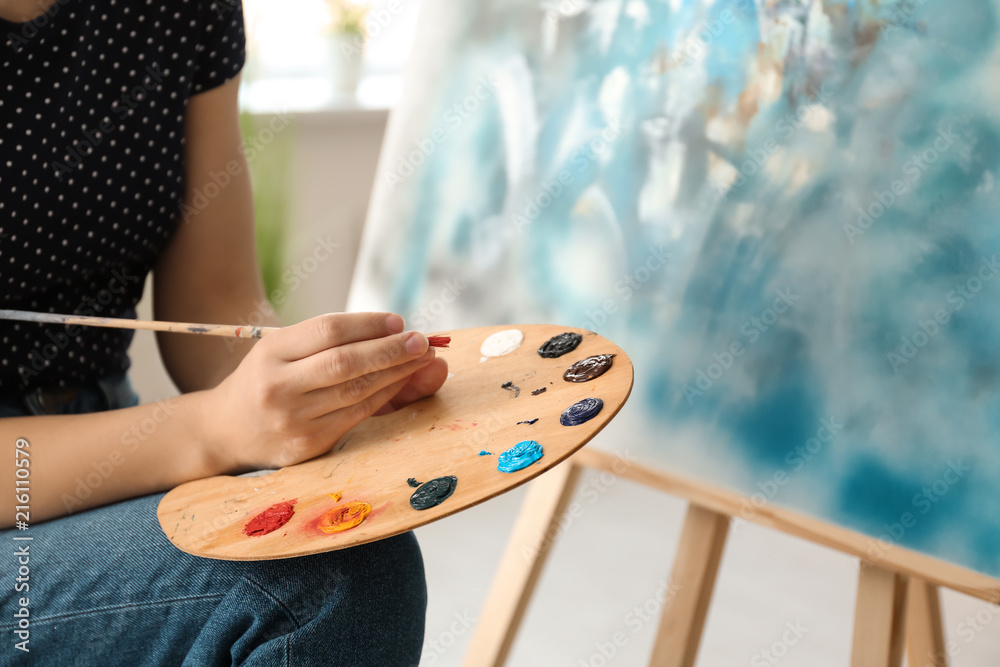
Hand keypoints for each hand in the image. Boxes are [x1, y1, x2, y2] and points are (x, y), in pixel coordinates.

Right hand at [202, 312, 442, 470]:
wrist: (226, 431)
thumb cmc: (267, 379)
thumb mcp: (282, 350)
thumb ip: (331, 341)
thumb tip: (395, 329)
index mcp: (271, 352)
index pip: (327, 331)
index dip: (367, 324)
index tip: (398, 320)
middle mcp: (279, 386)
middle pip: (345, 362)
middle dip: (390, 349)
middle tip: (422, 341)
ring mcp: (293, 419)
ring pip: (356, 391)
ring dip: (396, 373)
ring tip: (422, 358)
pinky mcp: (308, 444)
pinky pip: (356, 415)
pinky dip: (384, 396)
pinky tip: (401, 381)